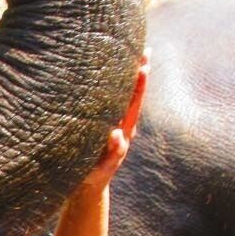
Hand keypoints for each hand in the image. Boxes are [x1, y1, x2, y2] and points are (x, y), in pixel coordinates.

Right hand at [81, 51, 148, 188]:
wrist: (89, 185)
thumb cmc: (95, 175)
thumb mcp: (103, 167)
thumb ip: (113, 152)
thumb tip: (117, 133)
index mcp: (124, 131)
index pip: (134, 104)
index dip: (139, 85)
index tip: (143, 67)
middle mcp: (122, 124)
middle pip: (133, 95)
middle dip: (139, 73)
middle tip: (145, 50)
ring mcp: (114, 124)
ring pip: (123, 97)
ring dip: (128, 76)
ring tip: (134, 55)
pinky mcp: (104, 125)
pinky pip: (111, 102)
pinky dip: (113, 87)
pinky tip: (110, 74)